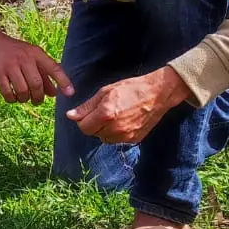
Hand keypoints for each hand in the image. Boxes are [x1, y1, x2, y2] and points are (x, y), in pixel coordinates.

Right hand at [0, 26, 73, 104]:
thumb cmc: (14, 52)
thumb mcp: (30, 58)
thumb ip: (42, 74)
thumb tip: (54, 93)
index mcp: (36, 53)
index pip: (54, 68)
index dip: (63, 81)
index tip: (70, 93)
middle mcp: (24, 58)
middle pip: (37, 84)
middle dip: (38, 97)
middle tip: (37, 101)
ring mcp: (10, 65)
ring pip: (23, 90)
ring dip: (24, 99)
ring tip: (23, 98)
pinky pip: (8, 92)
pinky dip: (12, 99)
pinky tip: (12, 97)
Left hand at [66, 66, 190, 144]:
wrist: (158, 94)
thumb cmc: (131, 88)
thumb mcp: (105, 92)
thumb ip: (87, 106)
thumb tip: (70, 116)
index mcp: (106, 114)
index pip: (83, 127)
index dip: (83, 120)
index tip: (88, 113)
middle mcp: (114, 128)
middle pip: (93, 133)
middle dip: (94, 124)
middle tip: (104, 111)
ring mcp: (125, 136)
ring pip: (104, 138)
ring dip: (105, 130)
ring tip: (115, 115)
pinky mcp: (134, 140)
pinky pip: (117, 140)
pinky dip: (116, 133)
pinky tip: (124, 120)